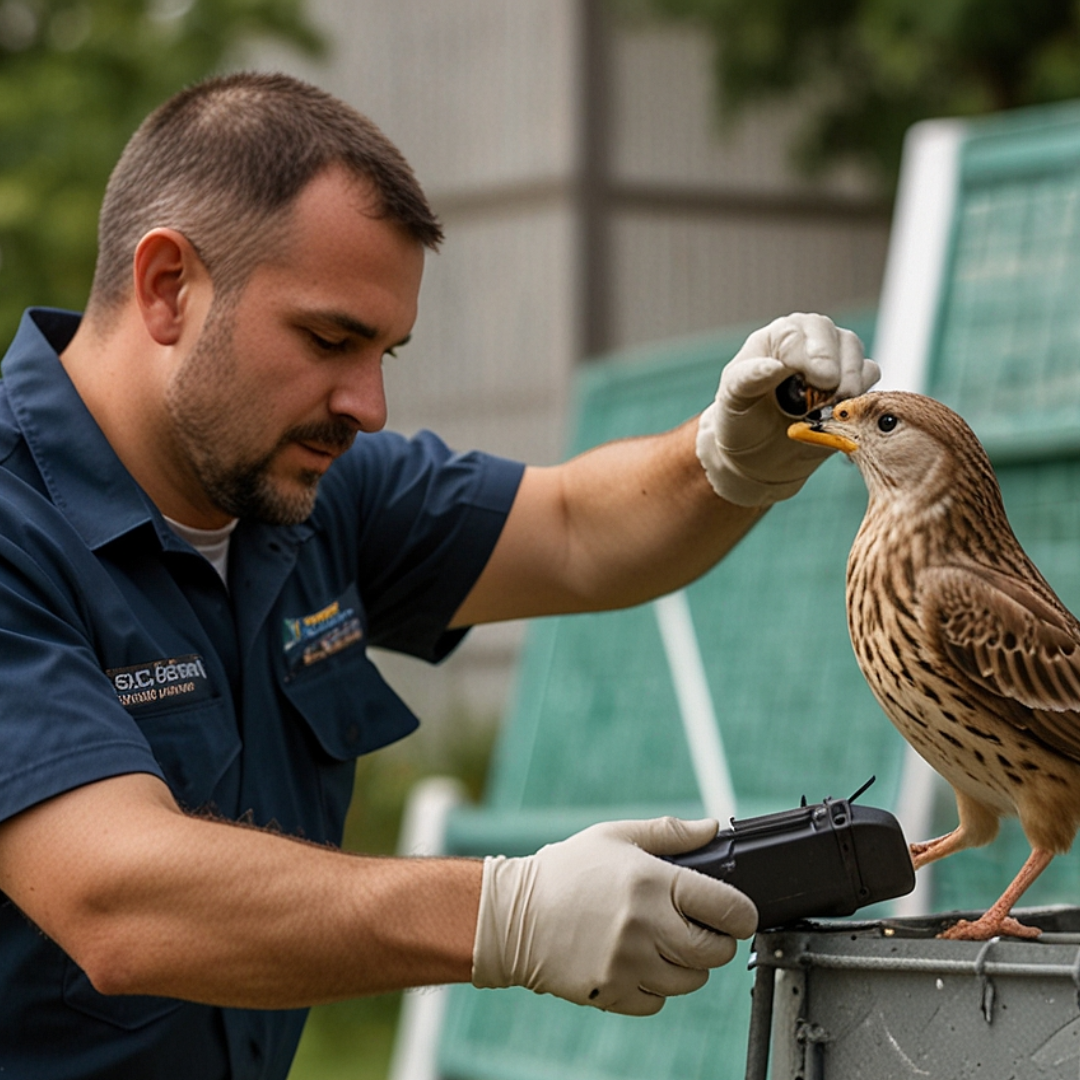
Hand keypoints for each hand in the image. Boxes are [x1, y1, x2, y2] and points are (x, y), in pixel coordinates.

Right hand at [471, 817, 756, 1015]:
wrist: (512, 916)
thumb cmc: (565, 871)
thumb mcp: (615, 837)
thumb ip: (669, 833)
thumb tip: (712, 828)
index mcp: (651, 882)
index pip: (726, 907)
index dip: (741, 913)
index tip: (738, 914)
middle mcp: (644, 926)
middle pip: (715, 952)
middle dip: (716, 941)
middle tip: (698, 928)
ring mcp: (629, 965)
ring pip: (691, 981)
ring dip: (686, 965)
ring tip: (661, 941)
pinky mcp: (612, 993)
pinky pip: (658, 1002)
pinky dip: (656, 986)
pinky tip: (636, 961)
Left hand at [696, 313, 878, 505]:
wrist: (756, 457)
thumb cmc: (741, 421)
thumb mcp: (733, 399)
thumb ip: (748, 378)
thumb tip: (775, 365)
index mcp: (777, 339)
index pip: (801, 330)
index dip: (814, 352)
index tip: (820, 379)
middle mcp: (809, 344)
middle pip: (836, 336)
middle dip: (838, 365)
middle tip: (833, 392)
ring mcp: (833, 364)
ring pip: (856, 355)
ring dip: (851, 381)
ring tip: (833, 407)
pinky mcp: (851, 388)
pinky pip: (869, 380)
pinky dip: (862, 395)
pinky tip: (841, 413)